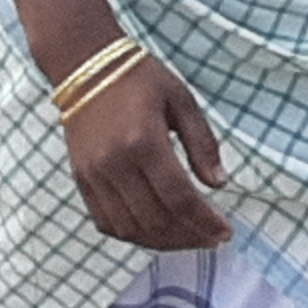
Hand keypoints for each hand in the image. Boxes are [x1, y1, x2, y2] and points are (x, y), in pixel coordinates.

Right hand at [65, 56, 233, 249]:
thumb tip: (219, 184)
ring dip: (164, 242)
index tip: (226, 232)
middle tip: (212, 238)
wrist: (85, 65)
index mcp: (144, 141)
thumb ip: (203, 143)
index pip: (179, 198)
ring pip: (131, 229)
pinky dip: (134, 235)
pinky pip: (107, 223)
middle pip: (156, 220)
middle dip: (189, 237)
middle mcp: (115, 163)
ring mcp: (94, 175)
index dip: (205, 222)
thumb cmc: (139, 78)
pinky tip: (157, 232)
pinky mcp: (82, 180)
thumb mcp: (182, 100)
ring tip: (189, 238)